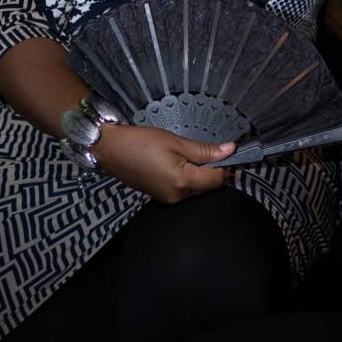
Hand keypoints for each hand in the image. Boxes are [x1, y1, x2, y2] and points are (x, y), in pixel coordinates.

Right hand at [92, 124, 234, 202]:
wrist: (110, 150)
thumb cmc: (141, 142)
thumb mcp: (176, 141)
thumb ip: (205, 150)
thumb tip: (230, 151)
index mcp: (182, 182)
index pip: (217, 180)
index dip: (226, 166)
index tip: (229, 151)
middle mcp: (177, 197)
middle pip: (208, 187)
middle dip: (213, 170)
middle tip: (209, 149)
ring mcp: (168, 199)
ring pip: (197, 189)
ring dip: (200, 174)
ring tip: (190, 154)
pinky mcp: (161, 196)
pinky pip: (184, 190)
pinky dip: (188, 178)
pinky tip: (181, 163)